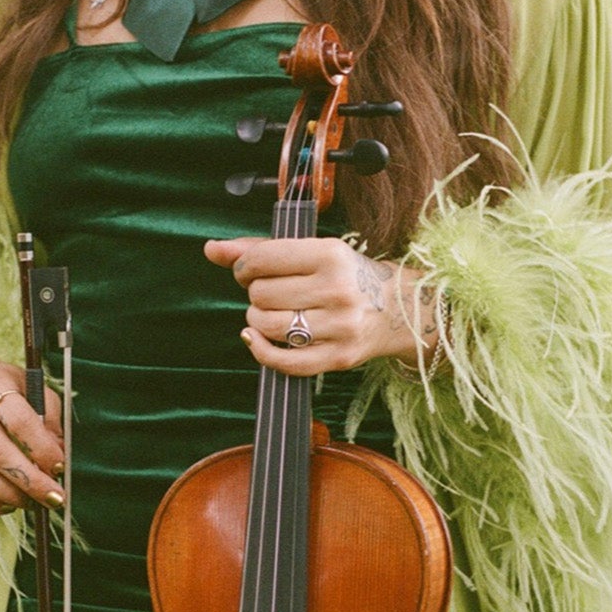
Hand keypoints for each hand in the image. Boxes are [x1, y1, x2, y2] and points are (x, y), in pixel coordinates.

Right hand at [0, 353, 65, 517]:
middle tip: (54, 497)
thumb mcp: (34, 390)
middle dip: (30, 481)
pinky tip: (7, 506)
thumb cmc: (9, 391)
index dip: (42, 449)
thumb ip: (49, 422)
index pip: (19, 421)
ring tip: (33, 502)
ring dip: (10, 495)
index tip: (60, 468)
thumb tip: (57, 463)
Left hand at [203, 236, 440, 376]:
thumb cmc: (346, 275)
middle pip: (260, 295)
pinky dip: (262, 350)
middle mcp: (337, 289)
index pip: (261, 260)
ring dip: (258, 321)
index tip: (251, 271)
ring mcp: (340, 326)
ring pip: (267, 326)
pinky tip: (259, 338)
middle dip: (256, 294)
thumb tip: (211, 249)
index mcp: (330, 254)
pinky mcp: (339, 357)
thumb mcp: (311, 251)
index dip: (244, 267)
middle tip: (272, 293)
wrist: (399, 308)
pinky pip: (284, 362)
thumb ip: (259, 249)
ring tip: (273, 314)